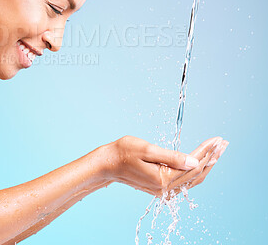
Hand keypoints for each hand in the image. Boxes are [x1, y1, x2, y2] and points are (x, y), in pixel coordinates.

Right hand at [105, 135, 227, 196]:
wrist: (108, 163)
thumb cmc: (123, 152)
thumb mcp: (147, 149)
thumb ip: (171, 157)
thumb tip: (194, 161)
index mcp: (163, 179)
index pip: (193, 164)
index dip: (206, 151)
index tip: (217, 139)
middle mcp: (165, 188)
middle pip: (196, 173)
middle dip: (211, 157)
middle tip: (223, 144)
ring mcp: (163, 190)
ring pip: (192, 179)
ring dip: (206, 165)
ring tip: (217, 152)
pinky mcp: (160, 187)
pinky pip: (184, 181)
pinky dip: (195, 171)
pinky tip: (201, 163)